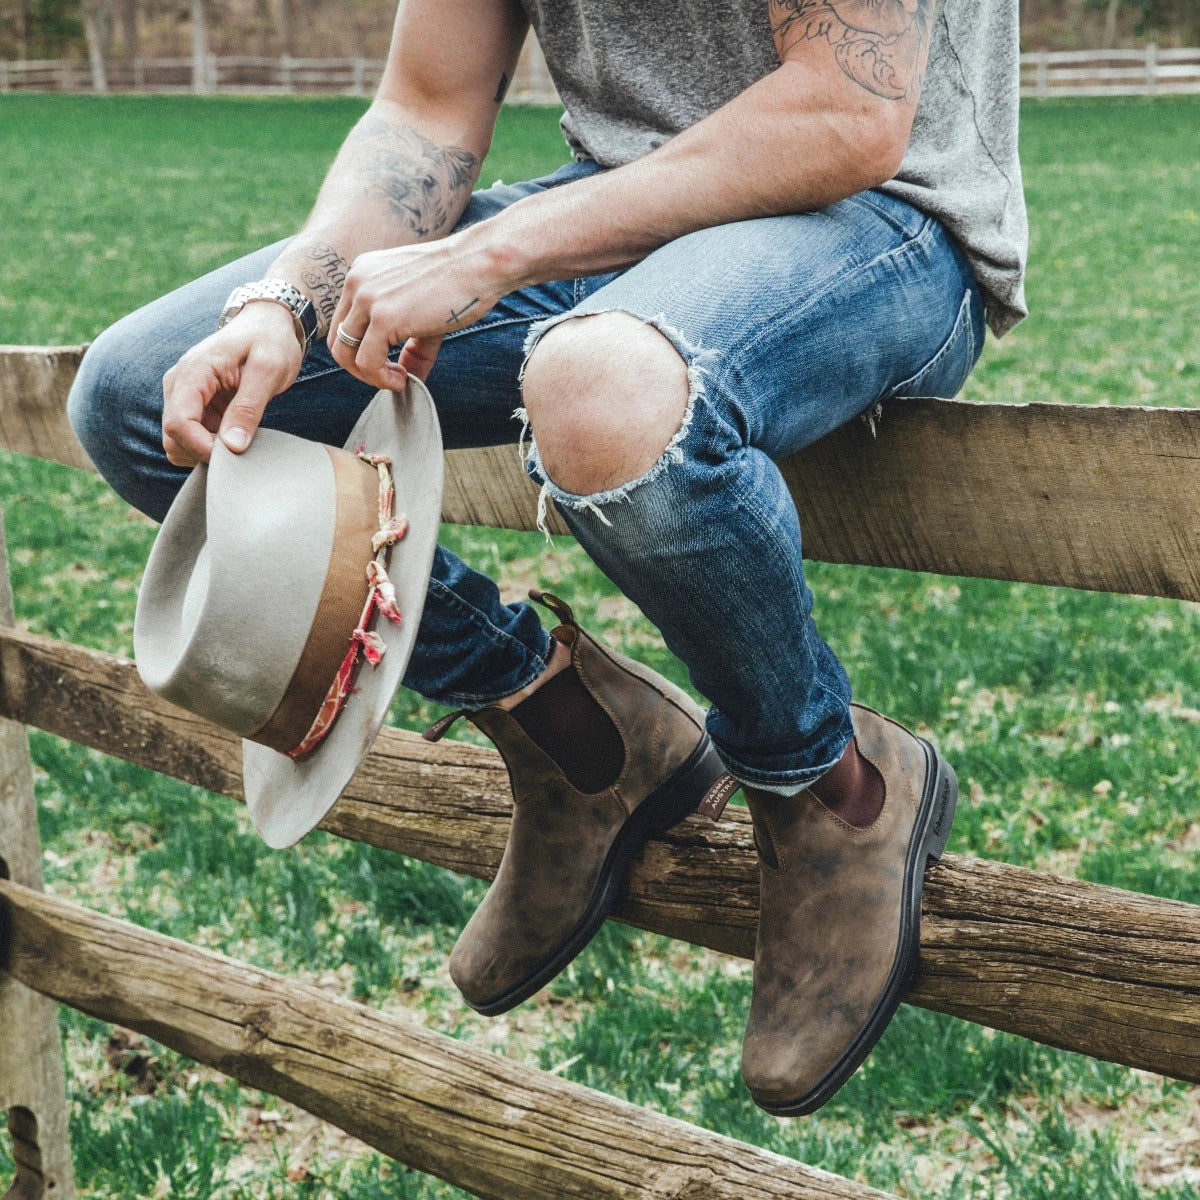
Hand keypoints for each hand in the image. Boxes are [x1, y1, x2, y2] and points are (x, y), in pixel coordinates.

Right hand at [162, 302, 303, 465]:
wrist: (267, 325)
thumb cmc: (270, 341)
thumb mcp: (269, 371)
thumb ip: (249, 408)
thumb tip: (233, 446)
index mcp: (193, 372)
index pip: (178, 423)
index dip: (202, 447)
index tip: (234, 453)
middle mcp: (179, 385)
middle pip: (172, 438)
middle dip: (203, 453)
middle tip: (241, 448)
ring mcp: (183, 396)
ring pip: (179, 442)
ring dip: (206, 451)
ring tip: (240, 439)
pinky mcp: (194, 406)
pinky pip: (192, 437)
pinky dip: (211, 446)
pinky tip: (236, 436)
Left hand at [328, 232, 509, 388]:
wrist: (480, 264)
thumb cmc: (460, 282)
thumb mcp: (424, 311)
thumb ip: (410, 345)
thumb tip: (409, 380)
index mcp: (363, 275)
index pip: (344, 323)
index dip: (362, 351)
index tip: (391, 364)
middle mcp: (357, 282)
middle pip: (337, 340)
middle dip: (360, 368)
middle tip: (391, 377)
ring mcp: (367, 298)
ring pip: (345, 354)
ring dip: (370, 377)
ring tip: (399, 379)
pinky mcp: (384, 317)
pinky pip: (367, 362)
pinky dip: (382, 379)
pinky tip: (404, 379)